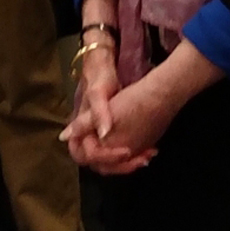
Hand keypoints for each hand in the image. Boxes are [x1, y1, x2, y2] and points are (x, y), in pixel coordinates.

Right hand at [62, 45, 155, 174]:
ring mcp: (102, 137)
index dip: (107, 157)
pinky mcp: (114, 134)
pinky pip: (121, 151)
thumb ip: (97, 114)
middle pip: (102, 164)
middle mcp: (89, 138)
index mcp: (80, 131)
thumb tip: (102, 136)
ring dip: (130, 162)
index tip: (126, 152)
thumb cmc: (99, 78)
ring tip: (149, 155)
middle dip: (122, 165)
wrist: (105, 65)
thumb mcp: (98, 94)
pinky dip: (134, 154)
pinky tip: (150, 150)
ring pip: (112, 161)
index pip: (88, 156)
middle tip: (143, 158)